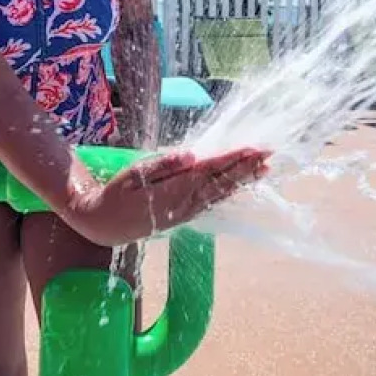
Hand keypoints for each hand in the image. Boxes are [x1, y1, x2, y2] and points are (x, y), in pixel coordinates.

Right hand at [65, 147, 271, 246]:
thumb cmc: (116, 194)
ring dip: (243, 180)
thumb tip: (191, 156)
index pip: (210, 171)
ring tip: (264, 168)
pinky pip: (212, 202)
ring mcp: (187, 212)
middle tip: (269, 153)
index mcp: (173, 190)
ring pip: (221, 194)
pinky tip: (240, 185)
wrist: (105, 226)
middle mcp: (185, 203)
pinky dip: (229, 192)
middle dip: (246, 167)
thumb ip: (162, 165)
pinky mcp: (184, 216)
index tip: (253, 149)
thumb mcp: (132, 176)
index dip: (233, 159)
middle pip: (222, 182)